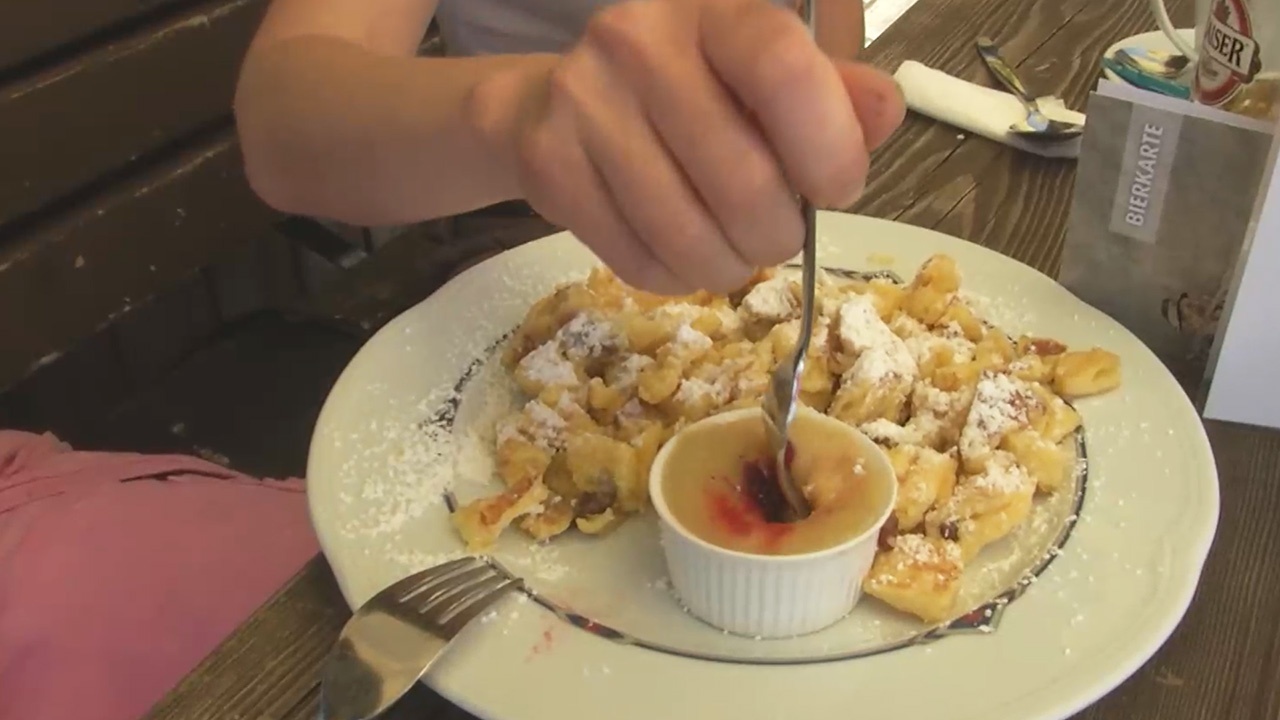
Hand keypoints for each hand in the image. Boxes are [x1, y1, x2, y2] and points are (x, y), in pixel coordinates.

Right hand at [468, 0, 905, 295]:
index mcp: (711, 10)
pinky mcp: (550, 168)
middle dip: (780, 235)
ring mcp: (584, 105)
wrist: (552, 105)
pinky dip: (678, 279)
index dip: (828, 149)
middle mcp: (638, 43)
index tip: (837, 188)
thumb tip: (884, 112)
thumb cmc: (686, 91)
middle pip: (743, 182)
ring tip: (734, 250)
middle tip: (778, 233)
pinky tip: (682, 253)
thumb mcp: (763, 75)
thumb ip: (831, 94)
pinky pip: (640, 264)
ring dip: (731, 267)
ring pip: (690, 239)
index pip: (782, 72)